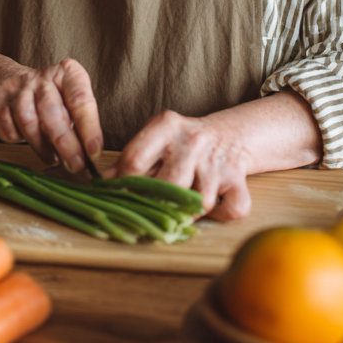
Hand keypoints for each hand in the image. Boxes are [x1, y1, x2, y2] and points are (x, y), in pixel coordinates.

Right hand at [0, 58, 102, 174]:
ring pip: (28, 122)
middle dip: (66, 143)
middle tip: (76, 166)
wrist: (13, 84)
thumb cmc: (52, 100)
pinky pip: (8, 128)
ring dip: (42, 147)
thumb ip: (80, 125)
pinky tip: (28, 144)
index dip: (89, 127)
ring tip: (54, 159)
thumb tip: (90, 157)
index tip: (95, 151)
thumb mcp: (70, 103)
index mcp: (66, 73)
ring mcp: (17, 89)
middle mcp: (41, 78)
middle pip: (52, 111)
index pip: (80, 99)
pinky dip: (19, 141)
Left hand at [111, 110, 251, 220]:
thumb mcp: (154, 140)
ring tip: (182, 205)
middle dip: (157, 204)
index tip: (118, 198)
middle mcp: (192, 141)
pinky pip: (230, 210)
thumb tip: (103, 184)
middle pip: (167, 186)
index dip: (122, 185)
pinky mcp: (239, 180)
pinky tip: (212, 207)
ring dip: (188, 213)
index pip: (135, 160)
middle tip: (152, 210)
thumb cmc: (182, 143)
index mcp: (165, 126)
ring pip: (198, 204)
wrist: (229, 134)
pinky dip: (220, 216)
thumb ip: (131, 159)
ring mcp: (217, 162)